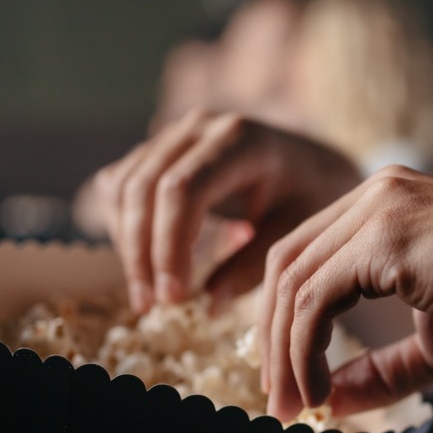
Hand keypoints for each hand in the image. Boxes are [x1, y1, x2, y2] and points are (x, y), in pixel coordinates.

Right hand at [94, 110, 360, 312]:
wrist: (311, 164)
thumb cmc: (308, 198)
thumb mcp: (294, 233)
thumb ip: (253, 267)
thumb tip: (208, 306)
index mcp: (240, 140)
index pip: (183, 190)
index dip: (169, 246)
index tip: (173, 296)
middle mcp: (200, 126)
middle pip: (144, 187)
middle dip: (141, 252)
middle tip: (150, 305)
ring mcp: (174, 134)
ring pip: (123, 186)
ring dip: (127, 244)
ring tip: (148, 295)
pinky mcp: (158, 148)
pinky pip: (120, 185)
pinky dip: (123, 227)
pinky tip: (146, 264)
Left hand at [259, 166, 432, 419]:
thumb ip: (379, 369)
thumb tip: (327, 403)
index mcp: (385, 206)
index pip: (307, 258)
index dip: (285, 323)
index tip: (291, 380)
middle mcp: (374, 194)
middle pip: (285, 264)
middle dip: (271, 340)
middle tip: (278, 402)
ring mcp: (378, 209)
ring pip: (292, 282)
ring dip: (283, 354)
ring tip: (293, 407)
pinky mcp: (386, 236)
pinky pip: (314, 298)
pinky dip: (303, 349)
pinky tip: (316, 390)